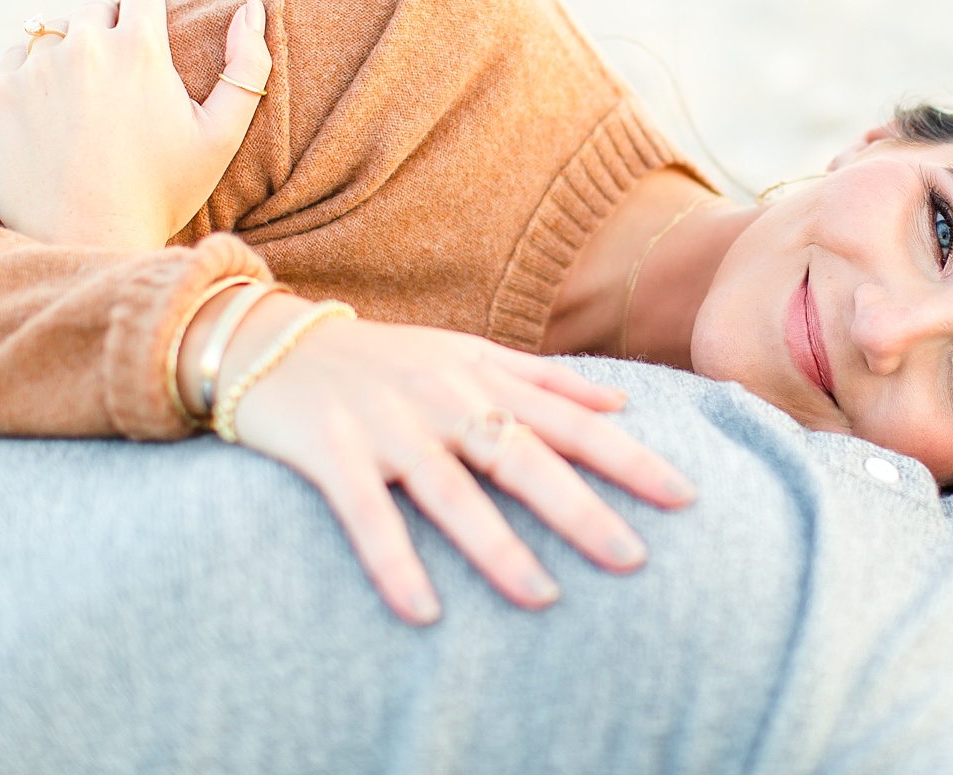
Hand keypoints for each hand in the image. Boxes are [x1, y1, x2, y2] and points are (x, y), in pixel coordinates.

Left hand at [0, 0, 271, 249]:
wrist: (88, 239)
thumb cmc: (164, 191)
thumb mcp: (222, 134)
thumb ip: (248, 66)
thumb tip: (252, 8)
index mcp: (139, 47)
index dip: (151, 13)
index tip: (152, 42)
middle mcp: (84, 45)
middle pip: (96, 5)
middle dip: (111, 30)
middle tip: (121, 79)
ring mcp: (36, 68)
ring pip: (53, 31)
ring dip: (69, 50)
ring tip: (86, 97)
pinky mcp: (0, 93)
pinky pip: (15, 60)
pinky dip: (33, 75)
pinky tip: (54, 113)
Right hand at [201, 294, 696, 621]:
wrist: (268, 341)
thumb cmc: (382, 357)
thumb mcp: (466, 352)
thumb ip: (545, 380)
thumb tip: (621, 405)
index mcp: (483, 377)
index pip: (570, 422)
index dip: (628, 459)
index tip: (684, 496)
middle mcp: (444, 399)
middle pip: (524, 459)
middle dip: (581, 509)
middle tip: (633, 557)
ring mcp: (388, 427)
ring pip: (453, 492)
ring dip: (497, 546)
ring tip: (543, 597)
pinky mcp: (331, 454)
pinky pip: (366, 517)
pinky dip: (394, 563)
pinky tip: (424, 610)